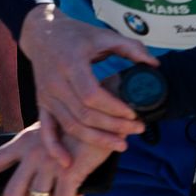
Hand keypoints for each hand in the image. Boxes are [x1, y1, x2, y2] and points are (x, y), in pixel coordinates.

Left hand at [0, 123, 116, 195]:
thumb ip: (35, 154)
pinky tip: (78, 193)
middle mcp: (30, 152)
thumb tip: (33, 184)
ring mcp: (48, 161)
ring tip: (66, 193)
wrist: (100, 114)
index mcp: (22, 142)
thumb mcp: (47, 134)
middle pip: (12, 194)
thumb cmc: (76, 127)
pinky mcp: (67, 170)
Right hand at [17, 5, 154, 157]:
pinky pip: (46, 129)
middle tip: (137, 130)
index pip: (91, 95)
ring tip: (121, 145)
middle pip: (84, 114)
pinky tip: (68, 162)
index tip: (134, 114)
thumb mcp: (103, 35)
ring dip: (96, 140)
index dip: (114, 109)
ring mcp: (47, 95)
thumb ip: (130, 47)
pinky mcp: (42, 103)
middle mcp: (56, 82)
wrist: (41, 32)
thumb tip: (154, 65)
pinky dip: (54, 147)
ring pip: (70, 125)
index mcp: (71, 63)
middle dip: (112, 127)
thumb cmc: (76, 34)